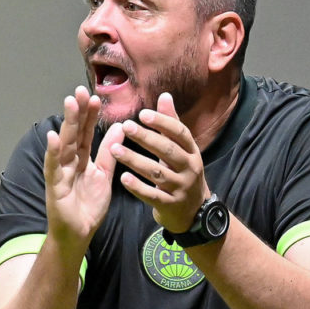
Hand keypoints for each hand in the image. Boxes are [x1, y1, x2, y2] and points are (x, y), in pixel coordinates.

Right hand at [44, 86, 124, 249]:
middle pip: (73, 133)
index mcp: (81, 158)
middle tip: (81, 91)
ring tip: (70, 104)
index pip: (86, 132)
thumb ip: (110, 152)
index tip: (96, 97)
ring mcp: (60, 172)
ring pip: (64, 144)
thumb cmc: (89, 206)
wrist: (79, 233)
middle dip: (77, 112)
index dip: (90, 115)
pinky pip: (54, 167)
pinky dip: (53, 152)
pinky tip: (53, 138)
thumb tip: (120, 128)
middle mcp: (69, 161)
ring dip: (66, 124)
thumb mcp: (104, 175)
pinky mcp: (55, 186)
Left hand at [110, 92, 208, 232]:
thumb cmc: (182, 174)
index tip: (142, 113)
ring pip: (156, 172)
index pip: (179, 133)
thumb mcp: (182, 150)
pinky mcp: (170, 205)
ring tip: (115, 150)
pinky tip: (122, 178)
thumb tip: (164, 95)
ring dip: (135, 160)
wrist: (194, 212)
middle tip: (126, 126)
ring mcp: (181, 188)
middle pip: (168, 150)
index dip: (162, 122)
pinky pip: (152, 195)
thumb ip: (171, 124)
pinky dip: (137, 187)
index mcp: (192, 151)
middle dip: (146, 138)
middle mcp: (190, 168)